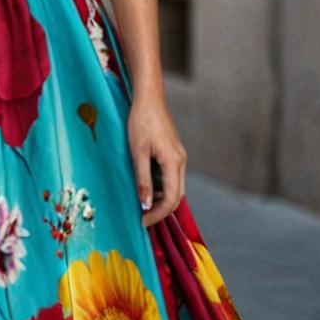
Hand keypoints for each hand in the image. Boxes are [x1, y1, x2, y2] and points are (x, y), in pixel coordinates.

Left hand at [126, 92, 186, 227]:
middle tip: (143, 219)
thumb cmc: (141, 122)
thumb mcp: (137, 152)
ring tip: (144, 207)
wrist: (149, 98)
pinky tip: (148, 189)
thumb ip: (142, 179)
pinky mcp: (174, 152)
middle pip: (177, 195)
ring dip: (162, 200)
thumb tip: (145, 204)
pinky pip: (172, 177)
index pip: (171, 199)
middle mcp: (181, 161)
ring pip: (176, 187)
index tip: (142, 221)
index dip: (157, 214)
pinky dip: (163, 188)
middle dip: (162, 211)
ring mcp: (179, 156)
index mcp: (174, 162)